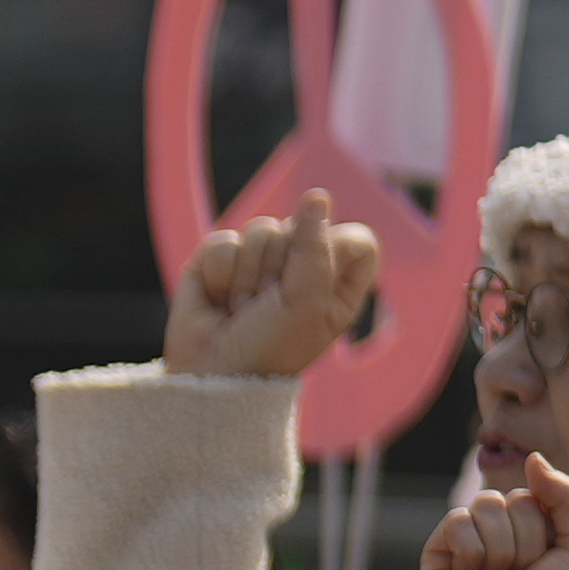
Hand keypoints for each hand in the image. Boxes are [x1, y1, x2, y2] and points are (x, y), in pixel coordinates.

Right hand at [166, 196, 380, 383]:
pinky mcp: (221, 259)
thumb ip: (316, 248)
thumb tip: (316, 196)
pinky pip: (223, 240)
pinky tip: (218, 299)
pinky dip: (220, 273)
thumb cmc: (271, 346)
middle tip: (268, 306)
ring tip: (242, 308)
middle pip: (302, 227)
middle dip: (280, 270)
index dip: (335, 252)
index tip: (316, 282)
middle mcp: (303, 265)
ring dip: (248, 276)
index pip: (356, 238)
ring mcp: (260, 259)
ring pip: (261, 229)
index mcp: (339, 281)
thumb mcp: (307, 303)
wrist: (212, 373)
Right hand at [418, 463, 568, 569]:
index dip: (548, 528)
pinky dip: (474, 554)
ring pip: (484, 508)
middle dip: (527, 542)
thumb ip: (568, 496)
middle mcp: (493, 530)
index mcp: (527, 525)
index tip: (547, 563)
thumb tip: (533, 459)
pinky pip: (457, 523)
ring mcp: (462, 543)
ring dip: (503, 551)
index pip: (534, 493)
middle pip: (510, 500)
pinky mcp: (435, 557)